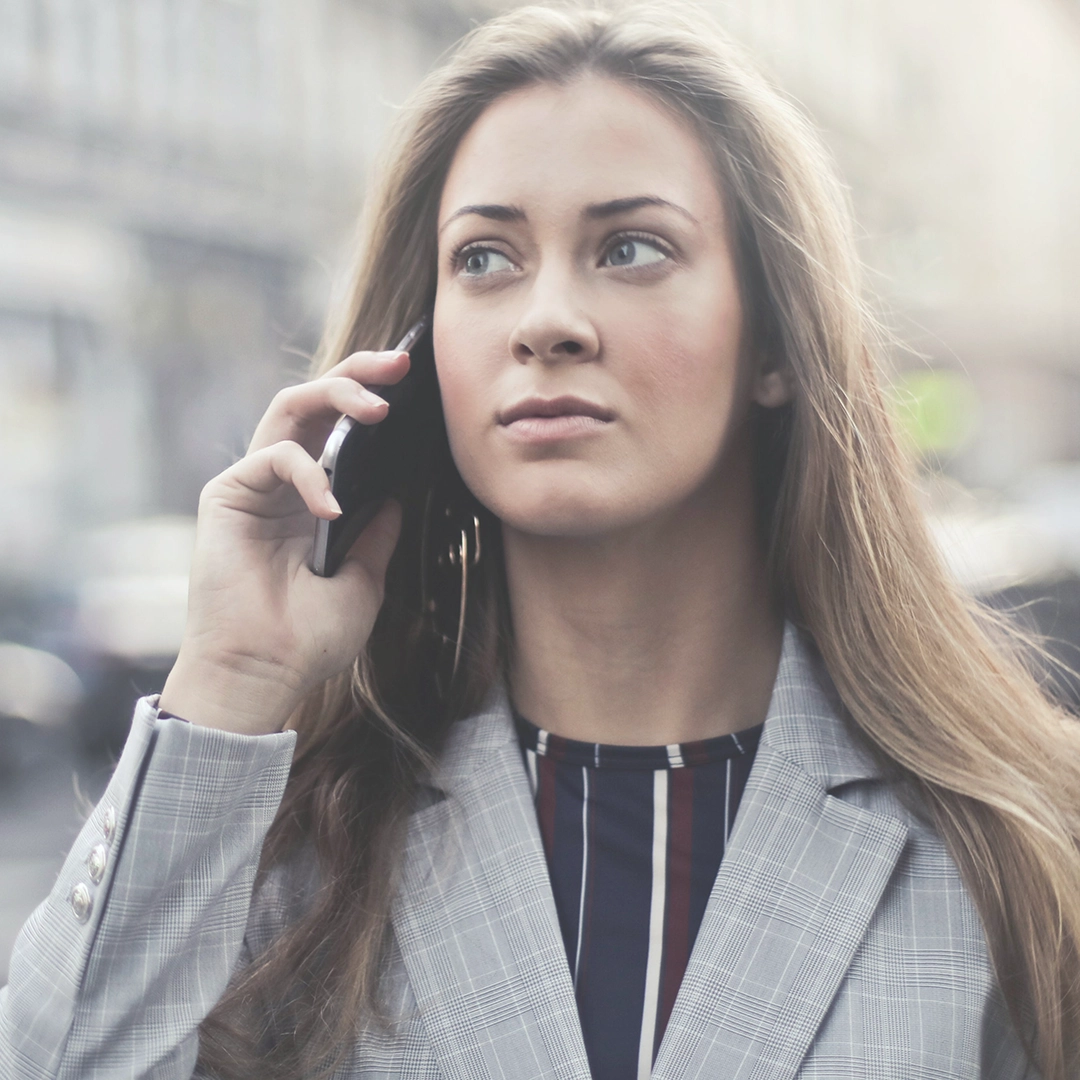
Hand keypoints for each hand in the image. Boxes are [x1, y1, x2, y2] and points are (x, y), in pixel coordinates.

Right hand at [159, 349, 411, 734]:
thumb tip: (398, 495)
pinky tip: (332, 507)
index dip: (373, 399)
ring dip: (336, 394)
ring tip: (379, 404)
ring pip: (291, 408)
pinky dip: (308, 473)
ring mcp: (255, 484)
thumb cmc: (310, 638)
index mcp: (316, 499)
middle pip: (317, 402)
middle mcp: (284, 482)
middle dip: (358, 373)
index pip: (342, 430)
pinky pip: (273, 456)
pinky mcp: (227, 493)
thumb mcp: (365, 580)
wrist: (264, 674)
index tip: (417, 382)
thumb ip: (377, 533)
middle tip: (400, 363)